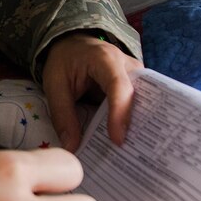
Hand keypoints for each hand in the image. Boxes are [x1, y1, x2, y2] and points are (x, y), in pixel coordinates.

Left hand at [41, 31, 142, 149]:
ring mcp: (138, 76)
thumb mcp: (55, 84)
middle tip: (135, 156)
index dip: (120, 114)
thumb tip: (72, 148)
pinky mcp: (138, 87)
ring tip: (135, 156)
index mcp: (106, 59)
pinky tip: (132, 146)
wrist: (74, 44)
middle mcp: (129, 66)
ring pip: (145, 104)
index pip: (119, 87)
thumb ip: (62, 115)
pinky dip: (136, 125)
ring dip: (140, 128)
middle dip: (139, 126)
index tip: (117, 140)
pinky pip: (141, 107)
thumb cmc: (65, 61)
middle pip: (140, 98)